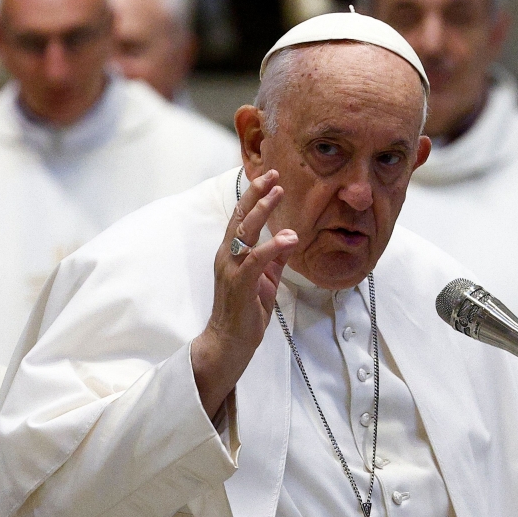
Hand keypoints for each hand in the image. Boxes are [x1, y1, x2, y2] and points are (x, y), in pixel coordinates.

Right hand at [192, 170, 298, 417]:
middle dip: (256, 194)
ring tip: (278, 193)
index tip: (270, 179)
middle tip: (273, 174)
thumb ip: (275, 258)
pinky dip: (271, 246)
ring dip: (261, 211)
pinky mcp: (239, 284)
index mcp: (232, 253)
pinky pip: (255, 260)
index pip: (241, 218)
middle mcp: (227, 256)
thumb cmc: (245, 312)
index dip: (254, 197)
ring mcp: (231, 269)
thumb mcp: (265, 279)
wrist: (230, 341)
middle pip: (240, 217)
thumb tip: (290, 236)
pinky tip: (288, 237)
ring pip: (244, 232)